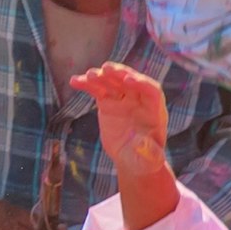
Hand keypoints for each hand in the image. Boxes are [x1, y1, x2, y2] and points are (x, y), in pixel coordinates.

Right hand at [68, 61, 170, 184]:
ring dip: (101, 76)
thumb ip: (148, 151)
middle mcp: (140, 102)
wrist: (132, 158)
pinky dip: (87, 84)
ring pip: (113, 83)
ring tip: (88, 75)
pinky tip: (75, 81)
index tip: (127, 80)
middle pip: (131, 82)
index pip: (151, 92)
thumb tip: (141, 142)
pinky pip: (98, 90)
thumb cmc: (144, 160)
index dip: (141, 84)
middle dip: (120, 74)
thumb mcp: (149, 159)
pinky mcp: (109, 103)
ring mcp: (124, 101)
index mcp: (155, 112)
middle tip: (105, 69)